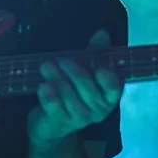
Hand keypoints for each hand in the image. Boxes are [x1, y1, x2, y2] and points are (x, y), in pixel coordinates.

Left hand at [28, 30, 122, 144]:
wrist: (52, 121)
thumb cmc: (73, 90)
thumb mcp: (85, 69)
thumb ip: (94, 52)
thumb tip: (102, 33)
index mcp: (108, 96)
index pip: (114, 90)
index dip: (109, 81)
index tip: (100, 69)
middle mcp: (97, 110)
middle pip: (89, 92)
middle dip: (76, 74)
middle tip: (62, 60)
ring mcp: (79, 118)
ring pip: (70, 99)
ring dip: (58, 80)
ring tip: (46, 66)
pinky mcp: (59, 123)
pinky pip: (55, 110)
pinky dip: (49, 97)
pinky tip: (43, 86)